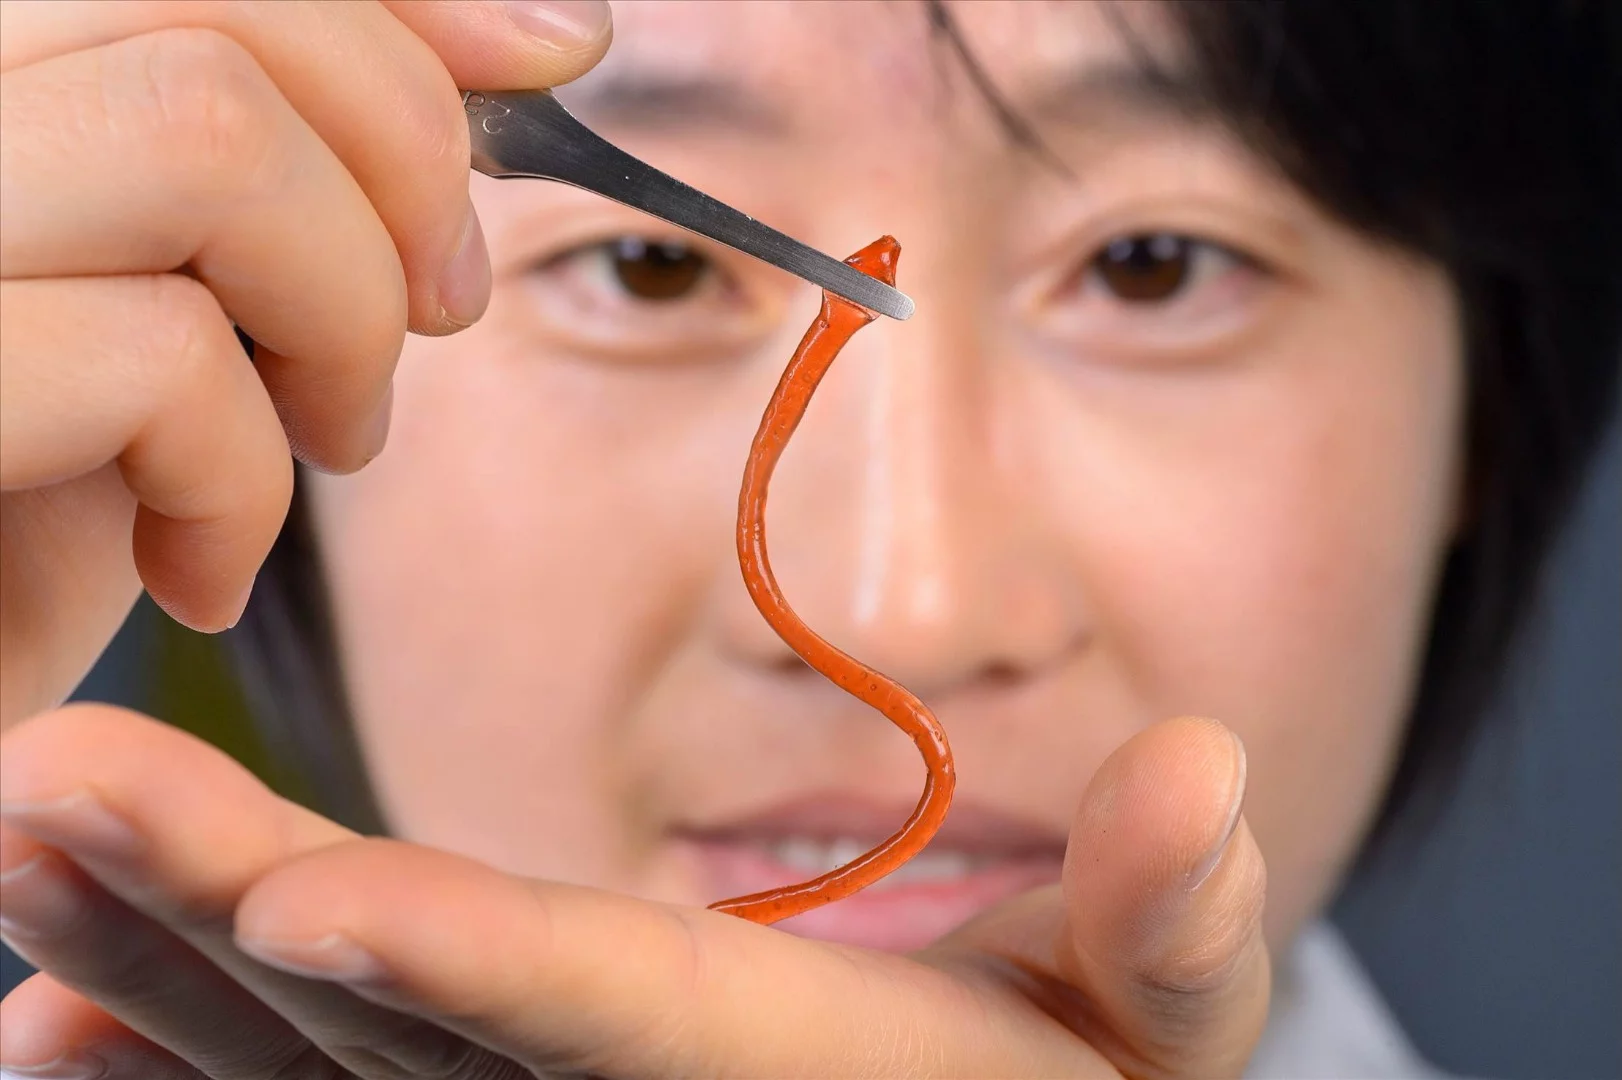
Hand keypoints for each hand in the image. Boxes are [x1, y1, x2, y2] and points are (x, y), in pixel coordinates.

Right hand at [0, 0, 612, 727]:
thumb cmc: (26, 520)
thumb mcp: (180, 308)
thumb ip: (312, 169)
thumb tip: (549, 33)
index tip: (555, 57)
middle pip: (228, 10)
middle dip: (404, 163)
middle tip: (439, 314)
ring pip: (211, 136)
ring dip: (338, 314)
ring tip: (322, 442)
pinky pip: (158, 355)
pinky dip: (239, 484)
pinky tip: (198, 570)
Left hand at [0, 708, 1267, 1078]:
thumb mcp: (1166, 1021)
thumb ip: (1175, 924)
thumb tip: (1198, 774)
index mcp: (788, 1070)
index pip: (612, 1018)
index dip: (469, 962)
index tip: (301, 891)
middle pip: (404, 1029)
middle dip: (215, 913)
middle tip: (43, 791)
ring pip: (316, 1066)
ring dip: (147, 959)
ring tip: (22, 843)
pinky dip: (168, 1071)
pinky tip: (52, 1017)